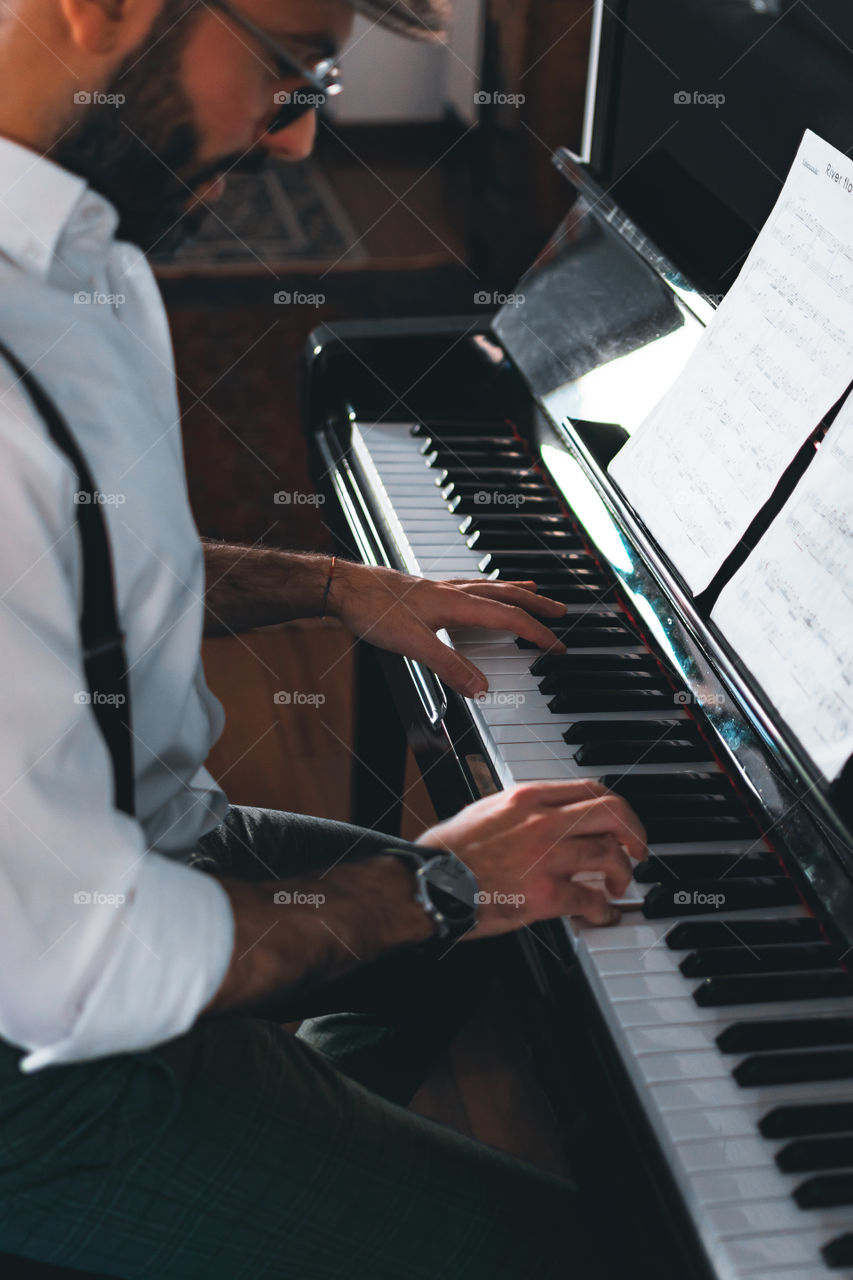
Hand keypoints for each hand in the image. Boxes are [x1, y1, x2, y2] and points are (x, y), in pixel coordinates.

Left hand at [329, 561, 567, 696]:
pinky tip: (478, 594)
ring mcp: (439, 588)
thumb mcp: (412, 644)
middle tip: (561, 610)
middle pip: (506, 595)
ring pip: (488, 587)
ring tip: (533, 591)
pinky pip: (468, 586)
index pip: (508, 618)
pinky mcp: (425, 589)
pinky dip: (486, 589)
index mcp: (456, 604)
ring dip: (515, 591)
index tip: (557, 646)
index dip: (537, 633)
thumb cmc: (372, 609)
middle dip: (536, 605)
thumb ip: (448, 666)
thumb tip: (481, 688)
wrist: (344, 587)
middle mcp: (452, 592)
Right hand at [416, 780, 646, 932]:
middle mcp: (542, 821)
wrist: (428, 884)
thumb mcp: (486, 811)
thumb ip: (522, 811)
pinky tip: (604, 914)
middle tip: (638, 852)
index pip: (591, 789)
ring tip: (618, 886)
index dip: (618, 807)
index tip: (623, 823)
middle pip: (612, 814)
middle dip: (635, 833)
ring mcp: (545, 858)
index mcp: (527, 798)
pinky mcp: (544, 895)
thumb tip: (548, 817)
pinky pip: (591, 899)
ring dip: (622, 874)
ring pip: (608, 856)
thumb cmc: (448, 852)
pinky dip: (605, 910)